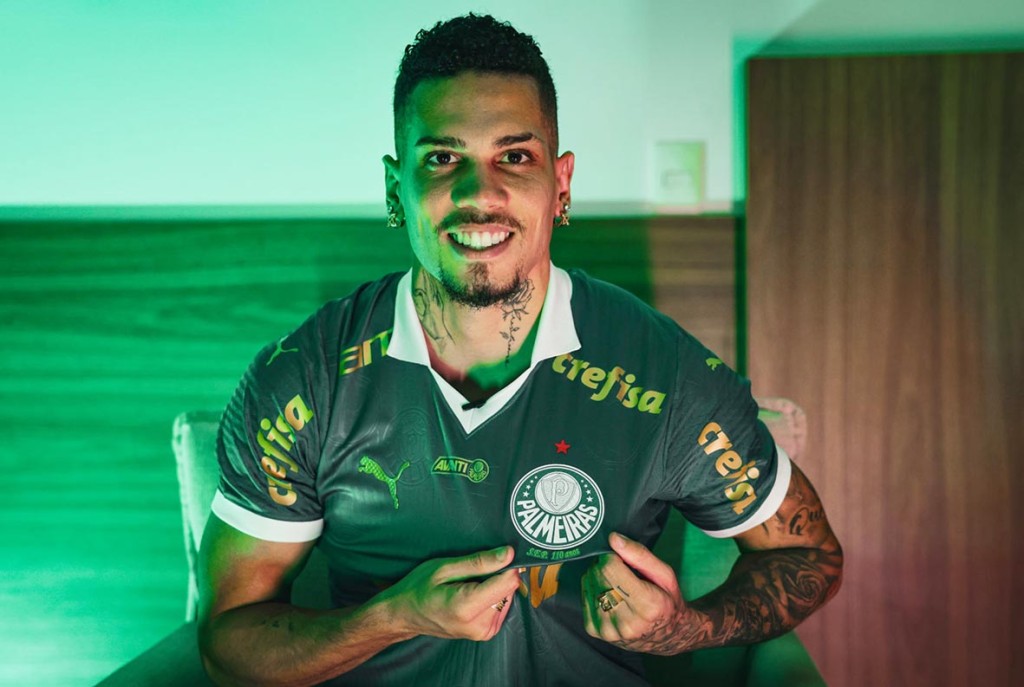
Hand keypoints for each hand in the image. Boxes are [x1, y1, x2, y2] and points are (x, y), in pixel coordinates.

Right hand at [380, 545, 521, 641]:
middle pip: (509, 590)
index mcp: (466, 607)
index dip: (505, 566)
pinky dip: (492, 597)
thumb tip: (509, 554)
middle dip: (498, 576)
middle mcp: (478, 625)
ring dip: (495, 587)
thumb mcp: (444, 567)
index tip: (494, 557)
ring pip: (507, 598)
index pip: (508, 583)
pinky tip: (473, 595)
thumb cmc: (419, 588)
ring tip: (469, 585)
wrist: (405, 615)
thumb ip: (479, 562)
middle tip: (472, 573)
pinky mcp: (485, 634)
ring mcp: (482, 633)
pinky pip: (501, 607)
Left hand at [581, 532, 698, 654]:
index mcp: (647, 606)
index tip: (621, 558)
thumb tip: (613, 539)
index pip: (610, 568)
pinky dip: (593, 588)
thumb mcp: (665, 575)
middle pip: (597, 574)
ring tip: (615, 581)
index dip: (613, 556)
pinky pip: (584, 596)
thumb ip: (640, 555)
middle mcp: (625, 622)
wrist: (666, 636)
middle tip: (619, 569)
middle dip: (605, 564)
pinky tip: (608, 592)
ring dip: (598, 576)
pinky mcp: (594, 630)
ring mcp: (607, 629)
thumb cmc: (667, 601)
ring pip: (588, 583)